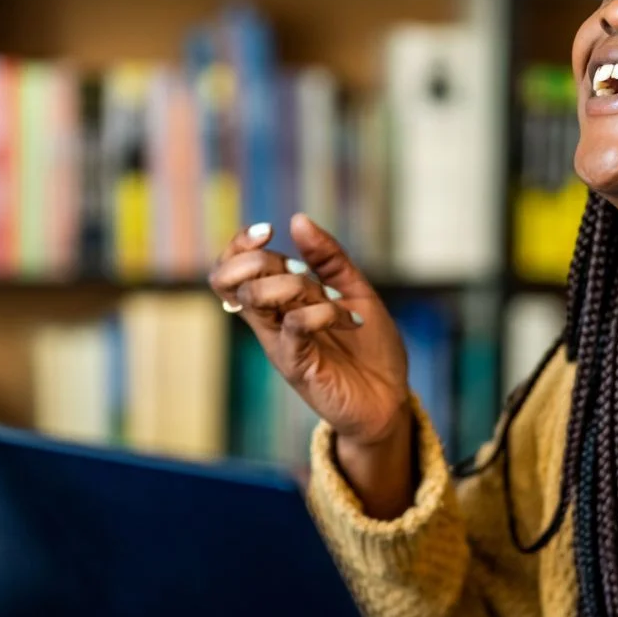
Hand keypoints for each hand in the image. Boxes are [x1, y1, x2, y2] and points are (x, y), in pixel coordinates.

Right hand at [207, 213, 412, 475]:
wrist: (389, 397)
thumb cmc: (368, 347)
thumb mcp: (353, 290)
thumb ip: (327, 258)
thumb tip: (298, 219)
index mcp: (279, 301)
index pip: (231, 268)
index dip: (238, 245)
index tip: (267, 231)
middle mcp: (272, 321)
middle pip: (228, 280)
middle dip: (258, 260)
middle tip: (295, 269)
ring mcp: (282, 344)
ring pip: (253, 299)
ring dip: (289, 284)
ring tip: (326, 297)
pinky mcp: (299, 366)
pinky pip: (292, 328)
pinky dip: (317, 312)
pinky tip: (342, 317)